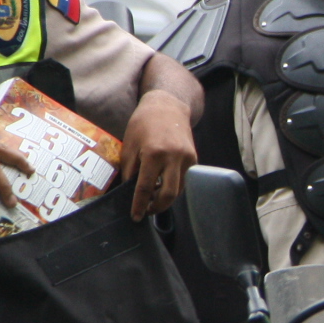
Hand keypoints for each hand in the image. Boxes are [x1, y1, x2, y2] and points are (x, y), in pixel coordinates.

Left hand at [122, 90, 197, 218]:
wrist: (168, 106)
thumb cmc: (144, 123)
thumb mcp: (129, 145)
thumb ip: (130, 170)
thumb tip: (130, 191)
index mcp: (153, 153)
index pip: (145, 188)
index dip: (139, 205)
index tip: (136, 216)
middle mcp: (173, 157)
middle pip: (168, 195)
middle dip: (156, 208)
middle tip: (146, 210)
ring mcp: (186, 158)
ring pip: (178, 190)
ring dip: (165, 198)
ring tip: (152, 197)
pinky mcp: (193, 158)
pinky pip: (184, 180)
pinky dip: (173, 186)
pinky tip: (162, 184)